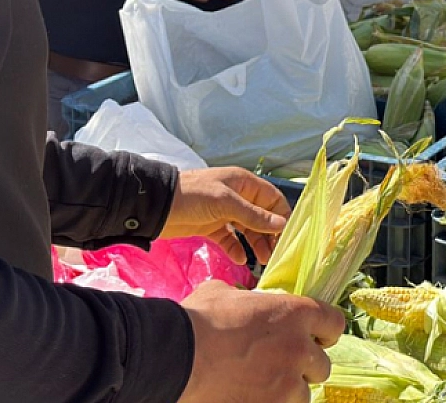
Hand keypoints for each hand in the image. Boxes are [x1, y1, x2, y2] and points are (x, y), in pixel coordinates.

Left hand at [163, 167, 290, 263]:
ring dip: (256, 244)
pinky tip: (240, 259)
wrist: (157, 206)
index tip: (288, 237)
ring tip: (262, 261)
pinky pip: (230, 239)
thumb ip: (254, 215)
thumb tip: (281, 224)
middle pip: (262, 217)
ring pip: (248, 230)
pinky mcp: (212, 228)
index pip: (272, 199)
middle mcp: (237, 197)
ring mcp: (224, 213)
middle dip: (270, 235)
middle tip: (276, 255)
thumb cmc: (194, 197)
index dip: (282, 216)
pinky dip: (236, 249)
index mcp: (244, 184)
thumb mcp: (226, 203)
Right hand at [178, 282, 345, 402]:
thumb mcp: (225, 293)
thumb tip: (244, 300)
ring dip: (289, 390)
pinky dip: (272, 402)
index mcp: (294, 313)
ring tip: (265, 385)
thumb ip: (247, 298)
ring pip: (304, 393)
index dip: (325, 331)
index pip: (334, 323)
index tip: (316, 337)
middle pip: (322, 364)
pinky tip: (253, 395)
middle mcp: (298, 348)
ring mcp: (287, 382)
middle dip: (305, 366)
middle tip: (283, 365)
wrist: (177, 357)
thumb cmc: (199, 320)